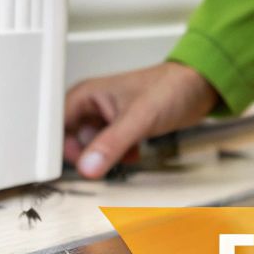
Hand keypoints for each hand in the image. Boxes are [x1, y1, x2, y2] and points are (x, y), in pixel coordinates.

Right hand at [63, 62, 217, 178]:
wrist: (199, 87)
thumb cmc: (171, 87)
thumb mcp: (138, 119)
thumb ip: (111, 144)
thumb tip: (88, 166)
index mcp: (85, 95)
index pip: (54, 126)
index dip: (57, 147)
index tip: (67, 166)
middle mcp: (91, 106)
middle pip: (70, 141)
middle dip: (85, 156)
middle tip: (100, 163)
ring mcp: (105, 118)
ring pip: (89, 148)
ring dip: (103, 157)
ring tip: (122, 153)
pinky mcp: (119, 128)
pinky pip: (106, 150)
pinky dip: (117, 157)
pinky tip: (133, 153)